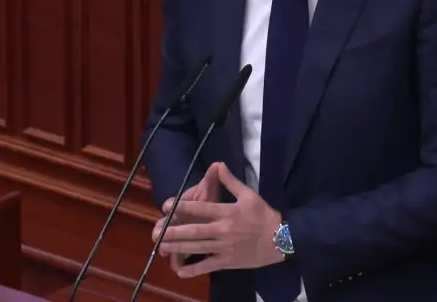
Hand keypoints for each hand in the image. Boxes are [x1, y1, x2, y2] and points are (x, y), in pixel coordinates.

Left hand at [151, 162, 284, 277]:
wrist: (280, 239)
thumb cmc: (263, 215)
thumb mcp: (249, 195)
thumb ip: (231, 181)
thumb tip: (218, 164)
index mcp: (227, 212)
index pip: (201, 209)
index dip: (182, 207)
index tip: (166, 206)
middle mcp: (223, 230)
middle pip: (194, 231)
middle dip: (174, 232)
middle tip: (156, 232)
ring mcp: (224, 248)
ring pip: (197, 248)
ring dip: (178, 248)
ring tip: (161, 247)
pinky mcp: (228, 262)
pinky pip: (208, 266)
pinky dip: (193, 269)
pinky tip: (180, 270)